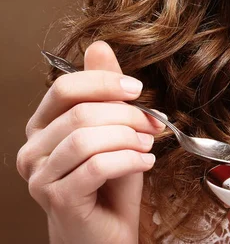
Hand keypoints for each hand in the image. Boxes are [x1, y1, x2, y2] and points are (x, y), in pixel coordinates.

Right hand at [16, 41, 164, 243]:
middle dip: (127, 114)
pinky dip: (129, 160)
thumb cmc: (110, 183)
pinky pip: (97, 167)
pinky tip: (145, 162)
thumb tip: (99, 47)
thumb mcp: (114, 130)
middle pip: (81, 113)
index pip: (65, 88)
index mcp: (44, 126)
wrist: (107, 231)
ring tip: (148, 144)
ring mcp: (40, 176)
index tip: (138, 90)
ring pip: (87, 139)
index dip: (105, 83)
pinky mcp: (57, 198)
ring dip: (128, 138)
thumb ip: (106, 92)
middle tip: (153, 123)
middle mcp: (33, 149)